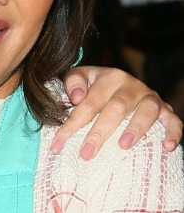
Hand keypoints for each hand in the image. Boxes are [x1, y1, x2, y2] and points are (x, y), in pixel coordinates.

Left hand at [53, 65, 182, 159]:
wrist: (121, 81)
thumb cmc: (95, 85)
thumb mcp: (80, 76)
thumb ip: (73, 82)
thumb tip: (76, 97)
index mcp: (109, 77)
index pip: (88, 102)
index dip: (72, 124)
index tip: (58, 145)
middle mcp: (131, 85)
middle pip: (115, 108)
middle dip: (99, 132)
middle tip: (86, 153)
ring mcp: (150, 97)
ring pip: (146, 111)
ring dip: (136, 128)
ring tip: (123, 146)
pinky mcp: (166, 110)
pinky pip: (174, 121)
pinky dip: (173, 133)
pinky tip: (167, 147)